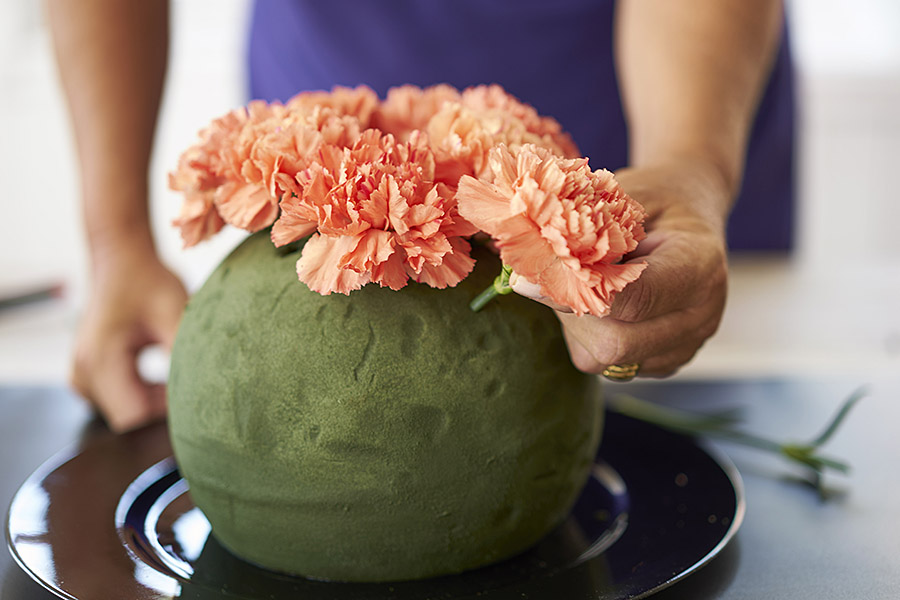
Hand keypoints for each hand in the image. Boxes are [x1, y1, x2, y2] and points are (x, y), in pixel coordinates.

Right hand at [71, 246, 186, 431]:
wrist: (122, 261)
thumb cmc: (148, 281)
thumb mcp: (177, 315)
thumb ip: (189, 357)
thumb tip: (206, 393)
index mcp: (99, 362)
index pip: (134, 419)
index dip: (167, 419)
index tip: (197, 404)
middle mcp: (84, 375)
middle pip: (132, 418)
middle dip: (166, 407)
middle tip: (194, 379)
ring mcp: (84, 378)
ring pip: (129, 411)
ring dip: (158, 398)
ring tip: (176, 364)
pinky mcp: (92, 377)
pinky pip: (124, 399)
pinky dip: (148, 390)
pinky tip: (164, 368)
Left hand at [519, 163, 729, 376]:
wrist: (689, 219)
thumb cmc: (653, 199)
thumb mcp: (625, 194)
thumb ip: (588, 228)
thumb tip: (531, 256)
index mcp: (699, 265)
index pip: (633, 296)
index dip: (574, 291)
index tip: (527, 279)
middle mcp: (700, 315)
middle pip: (616, 342)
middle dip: (569, 312)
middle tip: (543, 279)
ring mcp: (685, 345)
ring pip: (606, 358)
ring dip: (574, 324)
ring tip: (576, 284)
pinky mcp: (664, 363)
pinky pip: (609, 365)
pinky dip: (587, 335)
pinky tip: (593, 302)